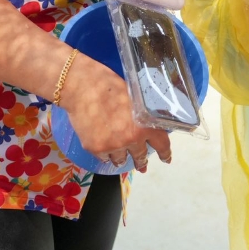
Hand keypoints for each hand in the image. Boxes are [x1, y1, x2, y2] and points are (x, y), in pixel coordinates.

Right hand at [62, 52, 171, 170]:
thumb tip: (146, 126)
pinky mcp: (96, 149)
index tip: (166, 159)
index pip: (161, 144)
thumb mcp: (134, 98)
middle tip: (141, 164)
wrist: (82, 86)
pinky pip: (104, 157)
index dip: (165, 153)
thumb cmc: (109, 85)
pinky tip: (103, 144)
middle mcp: (132, 138)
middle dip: (141, 160)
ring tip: (119, 152)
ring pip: (121, 159)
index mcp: (146, 123)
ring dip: (121, 156)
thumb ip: (141, 115)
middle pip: (140, 156)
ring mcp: (114, 145)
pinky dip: (105, 152)